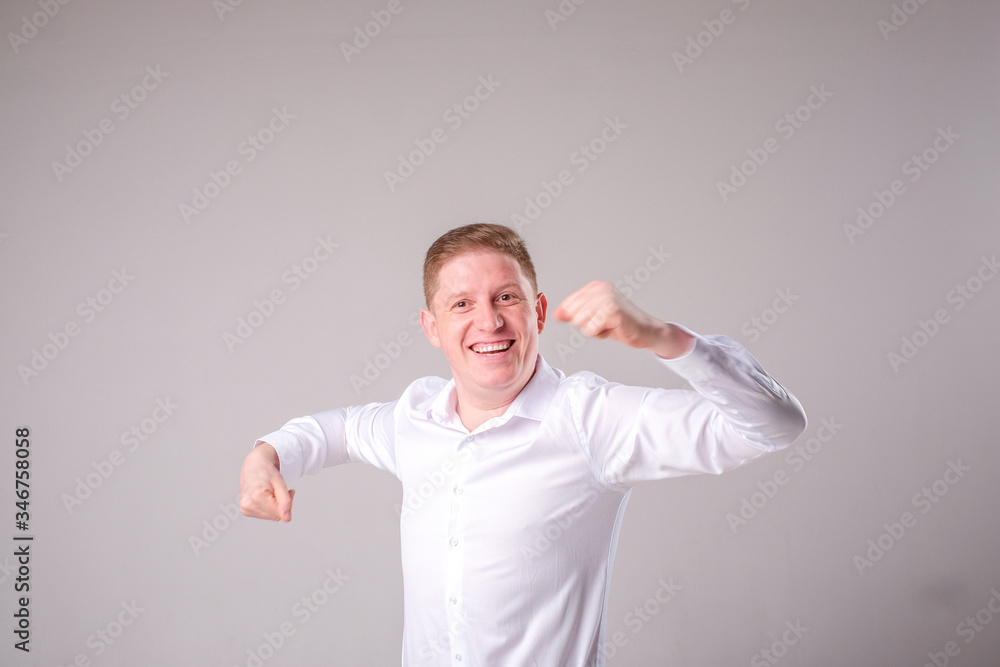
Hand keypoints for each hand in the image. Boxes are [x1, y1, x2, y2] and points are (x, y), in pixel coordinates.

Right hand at [239, 442, 294, 521]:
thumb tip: (287, 518)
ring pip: (271, 516)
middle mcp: (248, 505)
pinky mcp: (245, 510)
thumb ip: (285, 501)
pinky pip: (264, 515)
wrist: (254, 464)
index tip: (289, 491)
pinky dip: (269, 506)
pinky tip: (265, 496)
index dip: (288, 503)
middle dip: (281, 504)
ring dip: (275, 505)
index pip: (280, 513)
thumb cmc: (266, 471)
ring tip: (272, 491)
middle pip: (275, 516)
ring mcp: (245, 509)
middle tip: (280, 490)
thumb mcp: (280, 483)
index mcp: (256, 497)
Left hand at [553, 280, 692, 358]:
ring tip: (609, 325)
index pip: (568, 305)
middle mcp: (600, 288)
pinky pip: (591, 328)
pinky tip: (613, 328)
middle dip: (585, 325)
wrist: (646, 331)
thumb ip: (574, 314)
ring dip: (593, 330)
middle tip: (603, 323)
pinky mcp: (612, 310)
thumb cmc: (621, 324)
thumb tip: (556, 314)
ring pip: (580, 322)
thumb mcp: (593, 317)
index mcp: (594, 286)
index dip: (577, 319)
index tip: (596, 318)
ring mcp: (606, 297)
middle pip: (572, 314)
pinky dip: (600, 333)